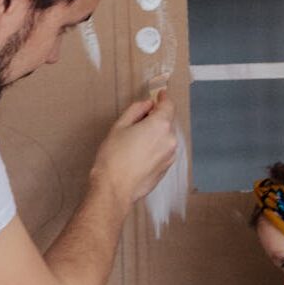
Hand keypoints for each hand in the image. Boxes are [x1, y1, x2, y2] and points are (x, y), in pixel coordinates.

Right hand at [92, 90, 177, 209]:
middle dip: (156, 119)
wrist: (114, 189)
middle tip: (138, 122)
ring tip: (136, 143)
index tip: (160, 96)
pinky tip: (139, 156)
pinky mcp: (165, 170)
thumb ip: (136, 110)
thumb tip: (147, 104)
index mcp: (160, 125)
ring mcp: (169, 157)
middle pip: (167, 122)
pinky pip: (163, 153)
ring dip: (156, 136)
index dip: (163, 99)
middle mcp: (169, 140)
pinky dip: (155, 150)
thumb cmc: (113, 158)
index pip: (168, 105)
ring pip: (165, 138)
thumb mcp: (119, 127)